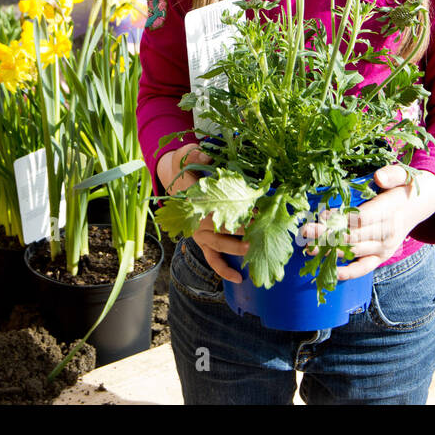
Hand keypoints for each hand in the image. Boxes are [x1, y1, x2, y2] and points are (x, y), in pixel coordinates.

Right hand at [159, 143, 244, 282]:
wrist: (174, 183)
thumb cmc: (185, 170)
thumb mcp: (185, 156)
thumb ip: (194, 156)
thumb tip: (205, 158)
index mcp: (194, 198)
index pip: (217, 206)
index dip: (238, 208)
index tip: (257, 209)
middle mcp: (195, 219)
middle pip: (221, 227)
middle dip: (243, 229)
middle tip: (261, 231)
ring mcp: (198, 234)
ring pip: (219, 244)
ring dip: (236, 248)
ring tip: (252, 250)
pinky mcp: (202, 243)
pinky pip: (212, 259)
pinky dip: (224, 270)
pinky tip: (238, 278)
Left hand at [301, 165, 434, 280]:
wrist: (422, 205)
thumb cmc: (404, 187)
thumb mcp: (403, 175)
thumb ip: (392, 174)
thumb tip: (378, 178)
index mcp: (389, 211)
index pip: (362, 218)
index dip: (341, 218)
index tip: (322, 215)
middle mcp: (388, 232)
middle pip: (353, 236)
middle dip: (327, 235)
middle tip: (305, 231)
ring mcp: (384, 247)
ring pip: (354, 251)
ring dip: (330, 251)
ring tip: (308, 248)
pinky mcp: (381, 257)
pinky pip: (364, 268)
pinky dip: (349, 272)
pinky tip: (331, 272)